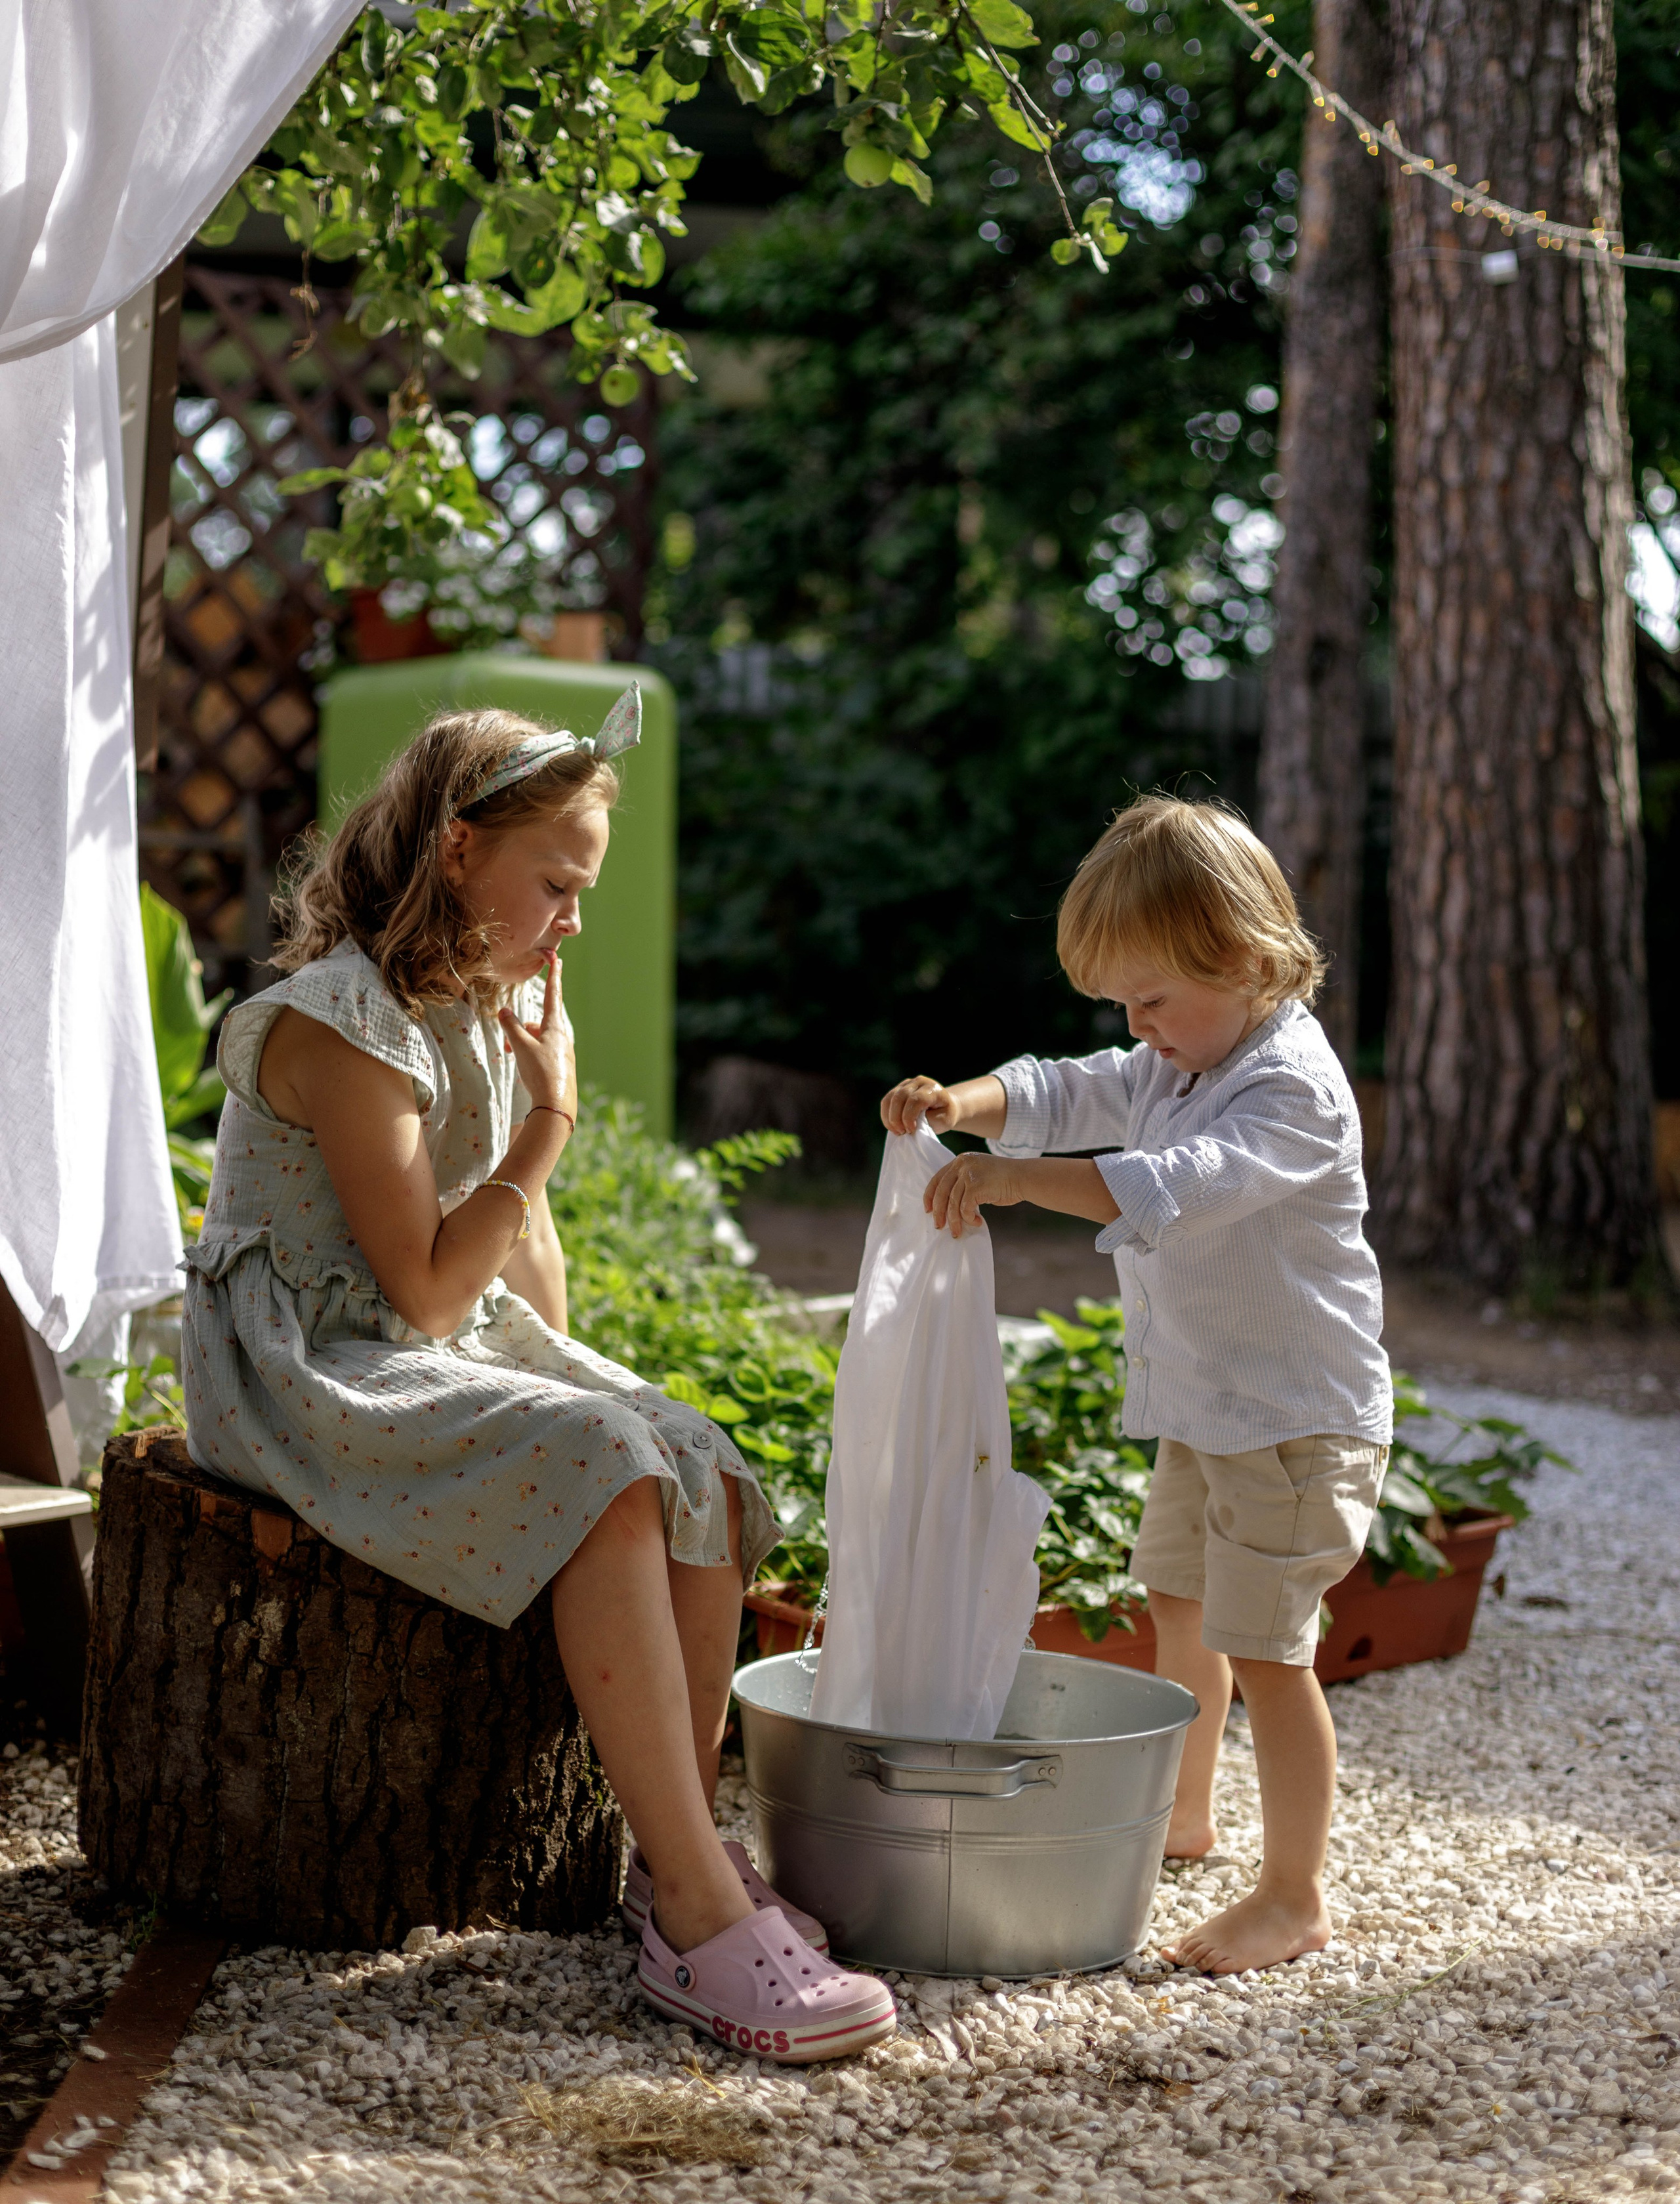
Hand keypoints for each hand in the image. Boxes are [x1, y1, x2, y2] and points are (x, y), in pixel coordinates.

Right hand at [498, 952, 573, 1115]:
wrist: (557, 1105)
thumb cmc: (540, 1073)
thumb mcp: (522, 1047)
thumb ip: (511, 1028)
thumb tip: (504, 1011)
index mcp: (555, 1027)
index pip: (553, 994)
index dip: (553, 975)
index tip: (556, 958)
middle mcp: (561, 1037)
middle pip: (539, 1022)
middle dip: (522, 1030)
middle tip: (511, 1046)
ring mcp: (562, 1051)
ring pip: (538, 1039)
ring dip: (523, 1044)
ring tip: (514, 1057)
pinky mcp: (560, 1065)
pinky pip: (541, 1052)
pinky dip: (529, 1055)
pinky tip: (525, 1068)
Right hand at [881, 1074, 957, 1135]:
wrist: (945, 1106)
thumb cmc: (944, 1115)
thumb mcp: (944, 1121)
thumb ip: (929, 1121)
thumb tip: (912, 1123)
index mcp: (932, 1088)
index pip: (916, 1099)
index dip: (909, 1116)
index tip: (911, 1130)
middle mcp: (919, 1082)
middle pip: (900, 1097)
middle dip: (897, 1118)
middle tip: (902, 1133)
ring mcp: (907, 1084)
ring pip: (890, 1099)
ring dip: (890, 1118)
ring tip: (897, 1131)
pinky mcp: (898, 1089)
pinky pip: (886, 1101)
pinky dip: (886, 1116)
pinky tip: (893, 1126)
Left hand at [924, 1152, 1021, 1237]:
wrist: (1022, 1177)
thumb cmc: (1003, 1180)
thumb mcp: (978, 1174)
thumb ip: (962, 1182)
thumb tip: (946, 1205)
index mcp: (960, 1161)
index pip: (937, 1179)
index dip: (930, 1196)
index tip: (928, 1210)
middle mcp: (962, 1164)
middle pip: (941, 1192)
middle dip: (939, 1212)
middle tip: (939, 1227)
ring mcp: (969, 1174)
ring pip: (953, 1203)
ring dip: (955, 1221)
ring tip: (958, 1232)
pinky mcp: (976, 1185)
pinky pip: (965, 1208)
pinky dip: (969, 1218)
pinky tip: (978, 1222)